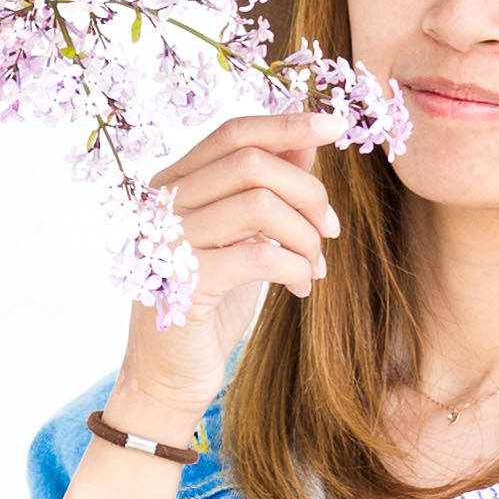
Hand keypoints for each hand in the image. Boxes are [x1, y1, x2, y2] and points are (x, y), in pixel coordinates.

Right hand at [118, 111, 340, 429]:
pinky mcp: (185, 284)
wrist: (170, 374)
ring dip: (305, 234)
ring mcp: (168, 243)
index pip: (233, 133)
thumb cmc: (210, 301)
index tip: (335, 125)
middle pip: (251, 163)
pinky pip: (259, 255)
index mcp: (174, 185)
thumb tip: (305, 139)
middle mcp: (162, 205)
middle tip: (330, 228)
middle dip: (307, 190)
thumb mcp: (242, 236)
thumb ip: (266, 187)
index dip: (286, 124)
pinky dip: (295, 266)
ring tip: (316, 264)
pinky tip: (301, 285)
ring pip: (259, 205)